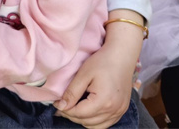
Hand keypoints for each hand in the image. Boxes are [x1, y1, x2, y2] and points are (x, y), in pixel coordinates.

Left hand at [54, 9, 143, 128]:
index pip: (79, 114)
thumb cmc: (102, 61)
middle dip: (72, 115)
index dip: (65, 110)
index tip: (56, 103)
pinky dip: (94, 121)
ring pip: (96, 126)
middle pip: (86, 122)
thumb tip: (61, 107)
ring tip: (73, 108)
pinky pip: (106, 123)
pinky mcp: (122, 110)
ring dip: (82, 120)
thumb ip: (72, 92)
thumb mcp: (84, 74)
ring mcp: (120, 111)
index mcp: (104, 102)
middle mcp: (114, 111)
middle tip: (62, 105)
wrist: (122, 55)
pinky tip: (87, 110)